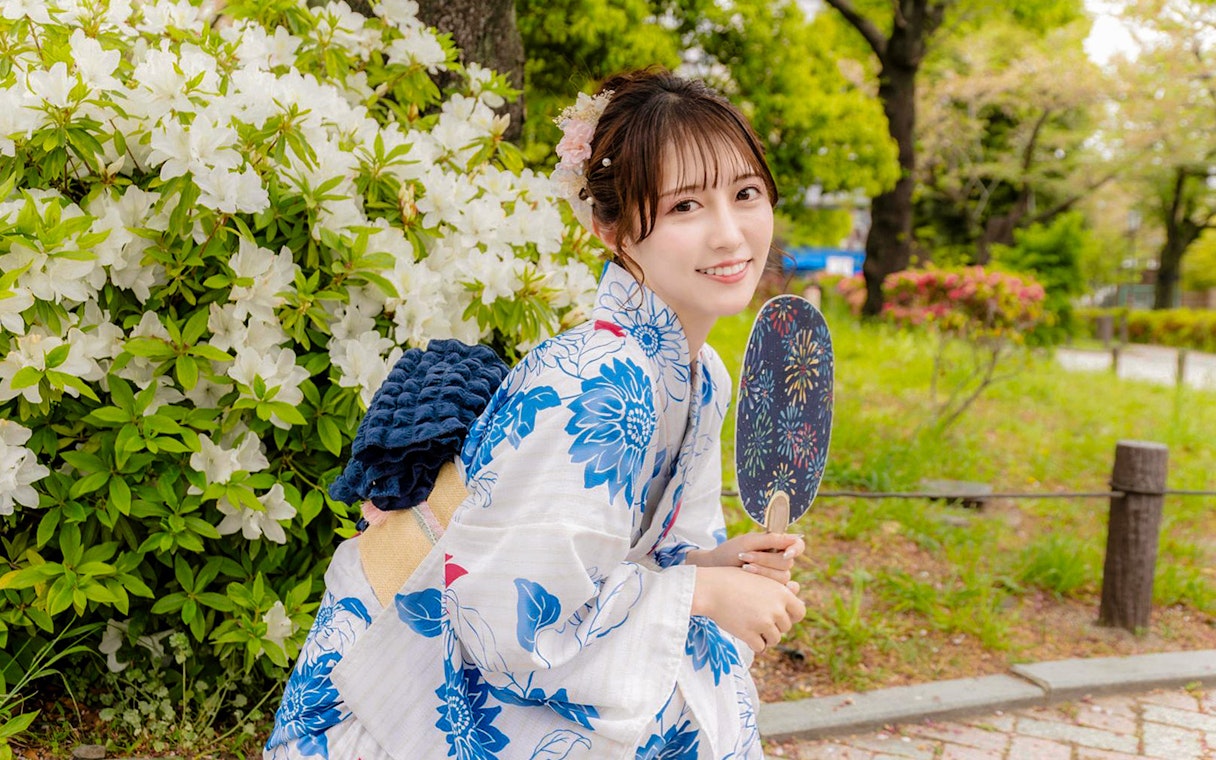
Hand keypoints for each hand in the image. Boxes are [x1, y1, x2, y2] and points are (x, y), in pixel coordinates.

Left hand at [685, 532, 805, 585]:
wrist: (715, 570)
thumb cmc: (729, 552)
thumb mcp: (747, 543)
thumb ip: (770, 540)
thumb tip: (794, 538)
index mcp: (776, 545)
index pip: (797, 545)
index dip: (795, 549)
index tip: (784, 553)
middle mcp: (779, 561)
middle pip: (788, 563)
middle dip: (766, 560)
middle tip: (746, 557)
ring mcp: (775, 577)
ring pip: (783, 577)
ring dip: (763, 572)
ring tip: (744, 568)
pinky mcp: (769, 591)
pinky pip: (778, 592)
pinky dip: (765, 586)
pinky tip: (755, 584)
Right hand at [691, 566, 805, 652]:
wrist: (711, 588)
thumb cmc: (733, 580)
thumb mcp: (759, 577)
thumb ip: (778, 587)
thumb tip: (797, 589)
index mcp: (781, 593)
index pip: (800, 612)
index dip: (791, 616)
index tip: (779, 616)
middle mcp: (776, 609)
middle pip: (786, 627)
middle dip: (774, 626)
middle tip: (758, 619)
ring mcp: (763, 623)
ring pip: (774, 639)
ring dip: (765, 636)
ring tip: (752, 627)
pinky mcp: (750, 635)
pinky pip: (761, 647)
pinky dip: (754, 643)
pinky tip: (746, 635)